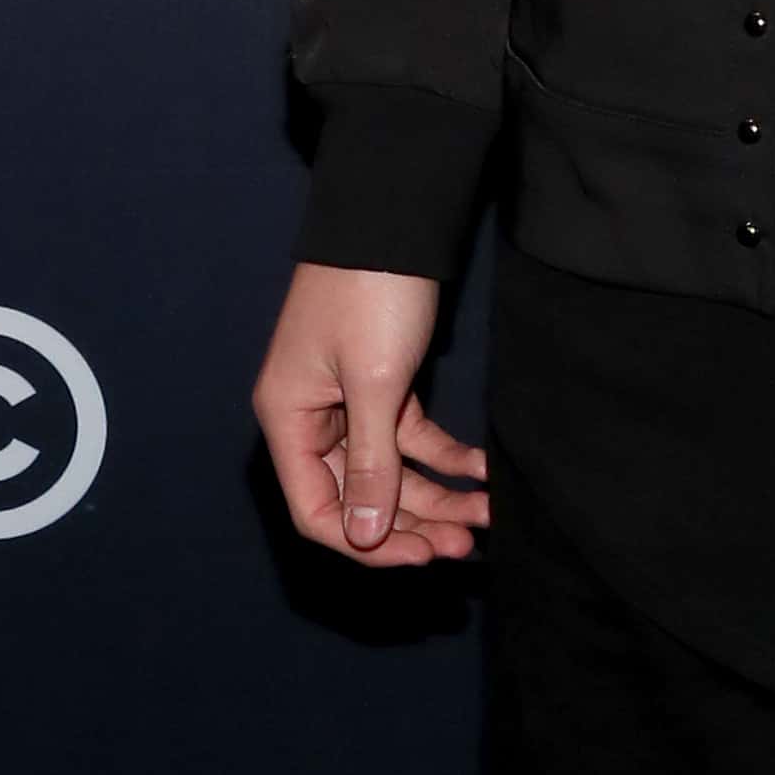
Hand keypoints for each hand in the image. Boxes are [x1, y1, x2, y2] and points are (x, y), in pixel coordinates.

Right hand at [252, 263, 488, 565]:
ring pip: (391, 471)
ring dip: (436, 496)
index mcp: (289, 421)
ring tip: (485, 517)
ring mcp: (347, 405)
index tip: (421, 556)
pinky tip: (484, 472)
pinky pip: (411, 438)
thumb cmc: (371, 292)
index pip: (317, 510)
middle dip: (412, 524)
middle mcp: (311, 420)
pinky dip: (446, 456)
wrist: (392, 219)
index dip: (366, 542)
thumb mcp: (375, 383)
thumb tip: (364, 534)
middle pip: (358, 496)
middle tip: (465, 545)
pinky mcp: (383, 386)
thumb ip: (371, 462)